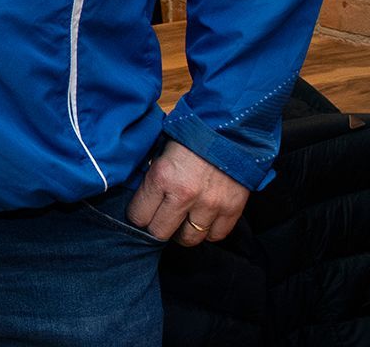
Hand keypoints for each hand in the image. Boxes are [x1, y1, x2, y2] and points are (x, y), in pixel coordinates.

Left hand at [125, 139, 248, 246]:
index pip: (139, 216)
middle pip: (160, 233)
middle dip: (157, 227)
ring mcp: (209, 205)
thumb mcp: (160, 152)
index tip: (141, 212)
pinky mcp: (231, 209)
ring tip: (183, 221)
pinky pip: (216, 236)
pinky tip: (204, 219)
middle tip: (161, 219)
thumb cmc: (189, 138)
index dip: (138, 216)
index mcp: (161, 177)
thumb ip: (152, 177)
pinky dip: (208, 231)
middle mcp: (184, 195)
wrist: (228, 130)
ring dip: (184, 232)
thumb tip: (141, 200)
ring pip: (189, 239)